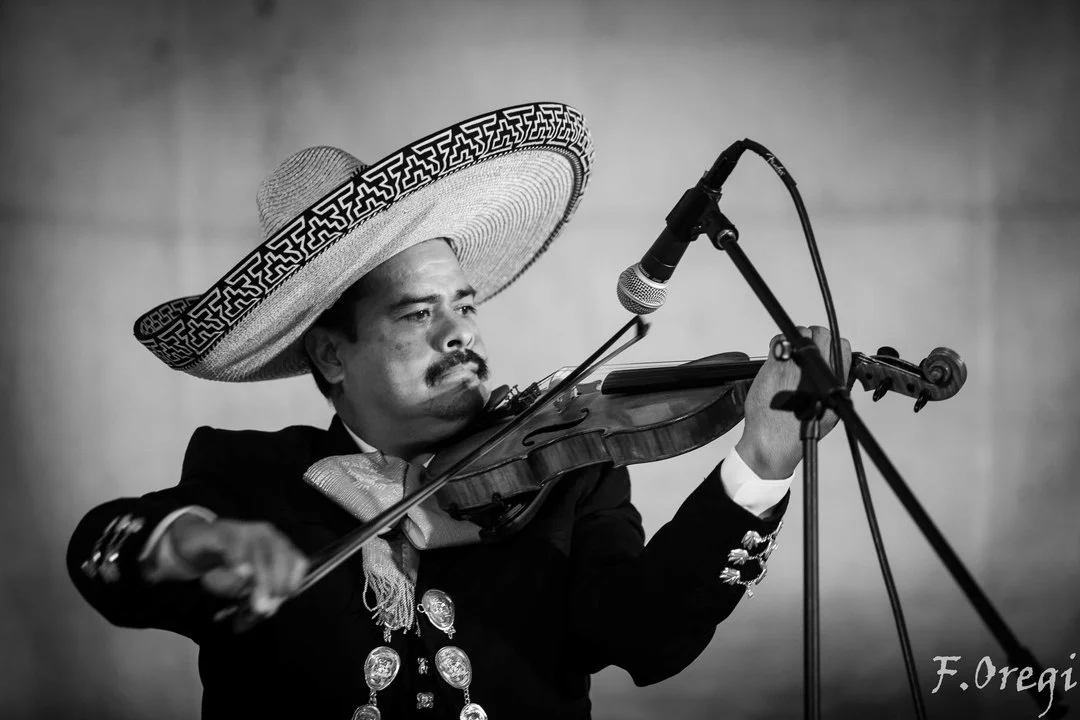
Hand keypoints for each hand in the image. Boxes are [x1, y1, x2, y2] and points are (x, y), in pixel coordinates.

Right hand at [166, 514, 308, 615]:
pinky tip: (240, 573)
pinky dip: (240, 558)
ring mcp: (246, 530)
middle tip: (263, 607)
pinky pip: (235, 543)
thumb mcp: (242, 587)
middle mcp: (268, 536)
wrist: (193, 545)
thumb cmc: (224, 566)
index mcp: (278, 547)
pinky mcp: (223, 532)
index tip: (282, 599)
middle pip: (281, 558)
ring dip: (261, 578)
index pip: (298, 562)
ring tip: (254, 600)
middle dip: (275, 584)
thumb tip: (265, 612)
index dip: (293, 581)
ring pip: (261, 552)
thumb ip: (254, 599)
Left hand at [735, 325, 851, 478]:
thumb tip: (841, 368)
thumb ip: (838, 388)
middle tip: (806, 348)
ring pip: (801, 333)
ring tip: (791, 354)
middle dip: (814, 337)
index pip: (842, 345)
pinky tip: (778, 355)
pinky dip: (778, 343)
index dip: (831, 343)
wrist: (773, 443)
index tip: (824, 347)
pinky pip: (779, 341)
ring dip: (796, 339)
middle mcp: (817, 373)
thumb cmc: (797, 432)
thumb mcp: (831, 413)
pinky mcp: (775, 367)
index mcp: (834, 383)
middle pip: (822, 334)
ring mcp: (795, 368)